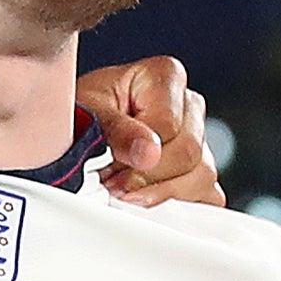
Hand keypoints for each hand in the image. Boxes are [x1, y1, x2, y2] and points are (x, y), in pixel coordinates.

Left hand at [80, 57, 225, 209]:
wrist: (74, 128)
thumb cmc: (80, 113)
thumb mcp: (87, 112)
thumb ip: (117, 130)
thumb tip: (149, 153)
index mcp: (164, 76)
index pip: (168, 125)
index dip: (138, 155)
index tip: (108, 169)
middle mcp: (187, 103)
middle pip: (189, 152)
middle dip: (147, 177)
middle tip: (113, 185)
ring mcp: (198, 136)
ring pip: (202, 175)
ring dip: (160, 193)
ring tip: (125, 191)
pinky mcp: (199, 168)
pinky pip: (206, 194)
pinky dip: (177, 204)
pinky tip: (146, 200)